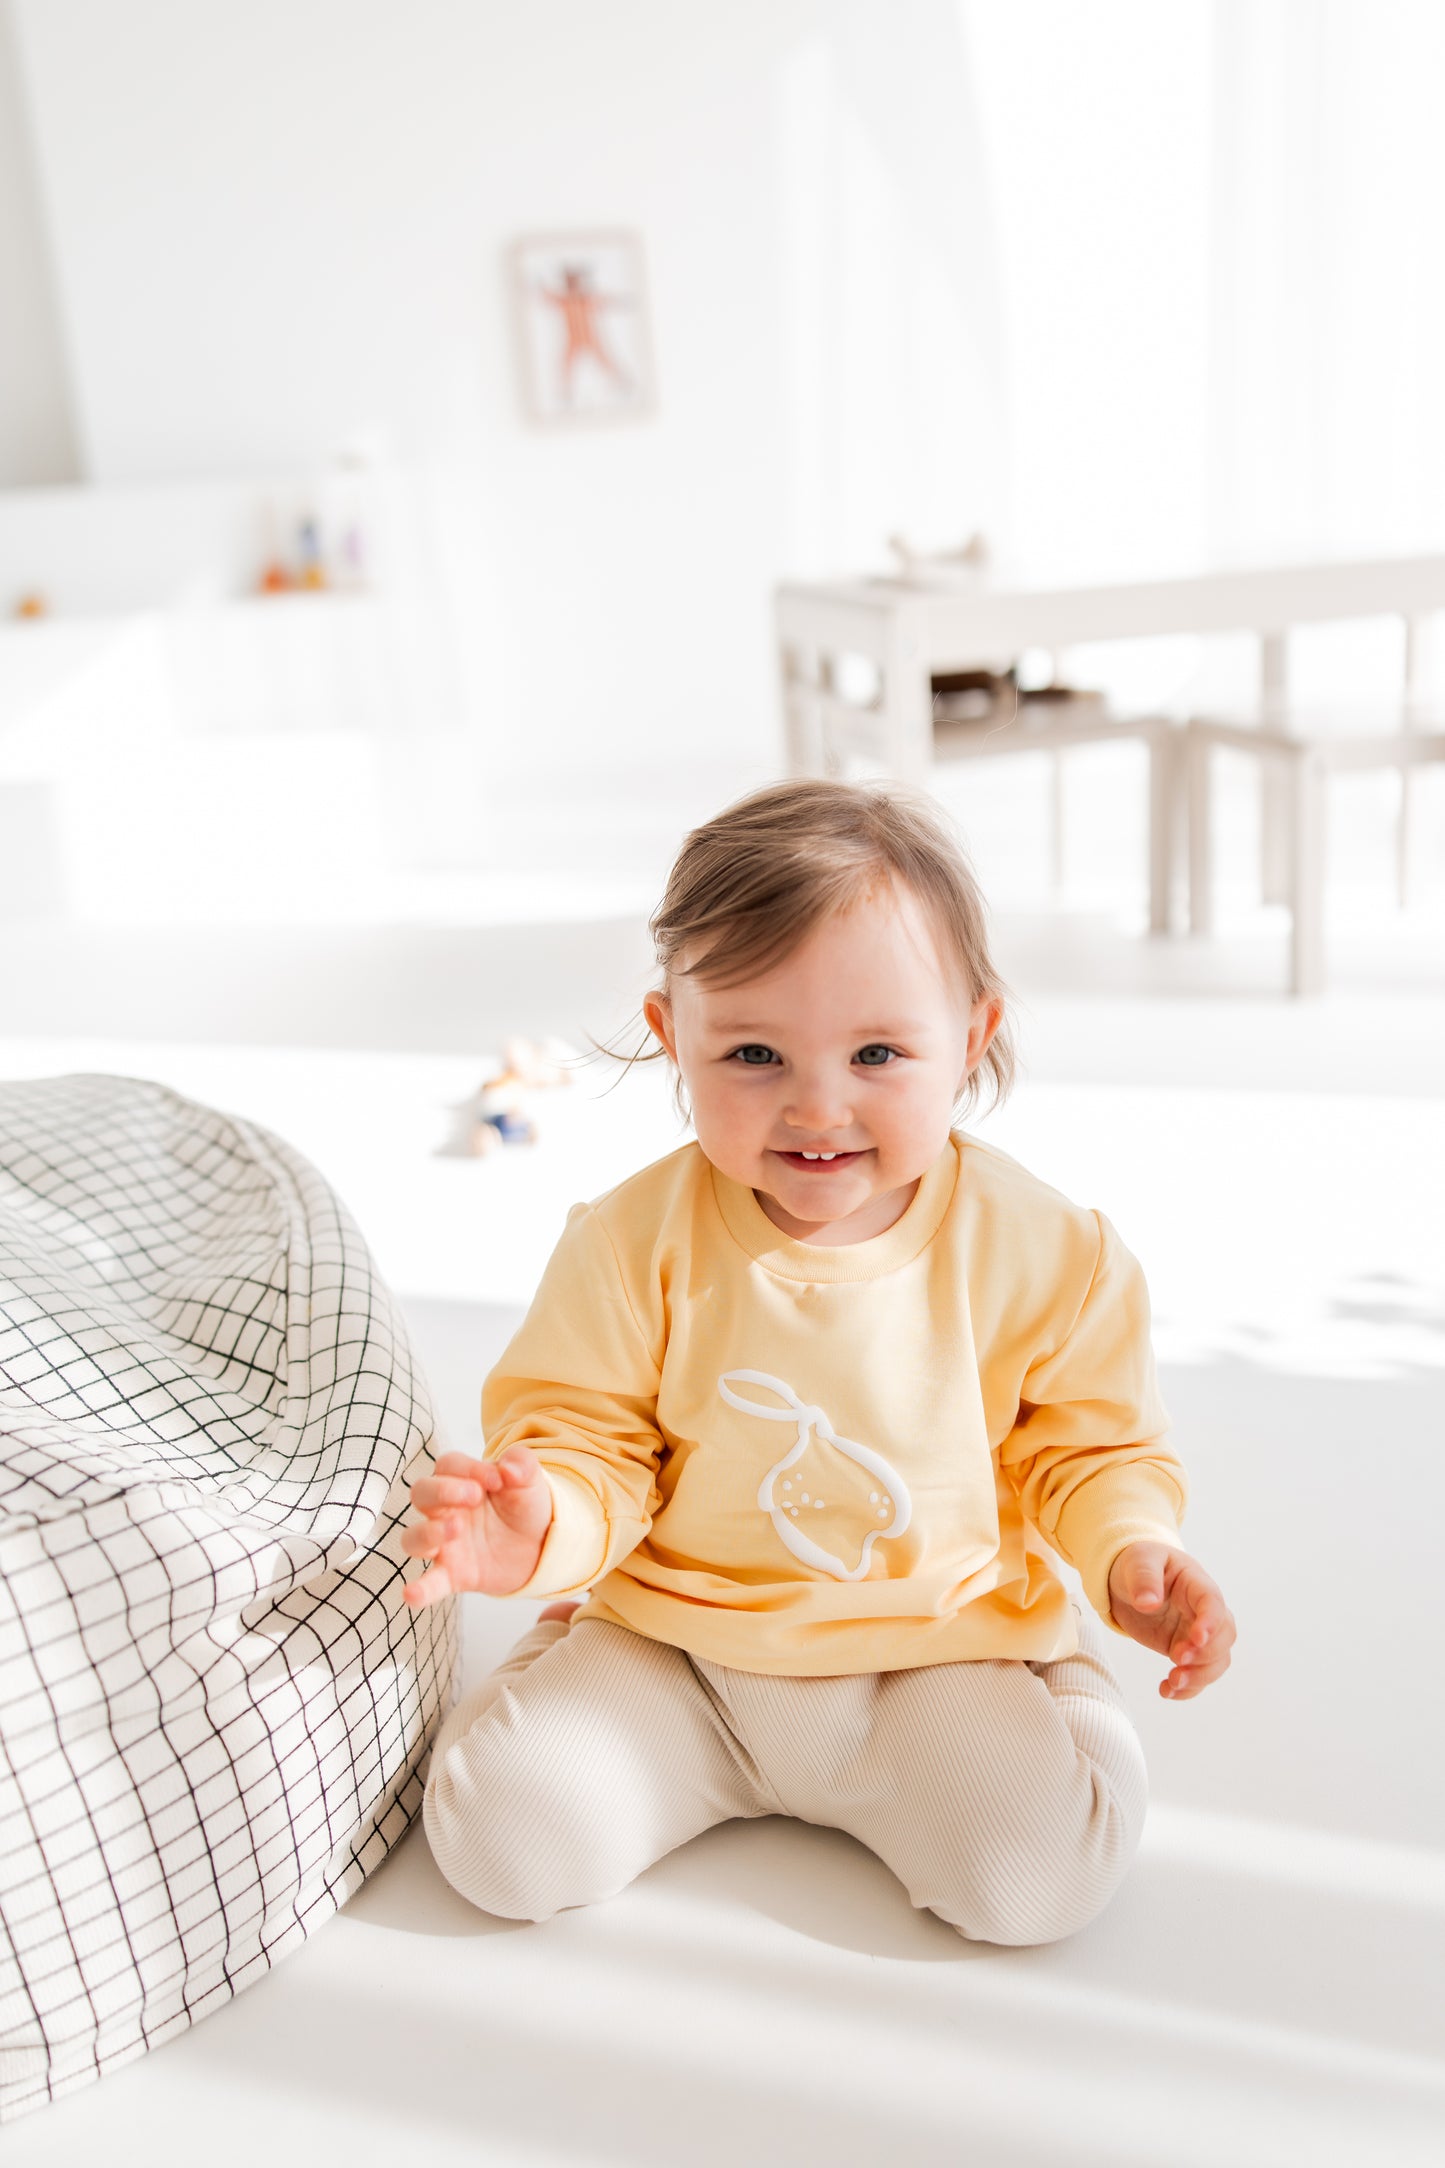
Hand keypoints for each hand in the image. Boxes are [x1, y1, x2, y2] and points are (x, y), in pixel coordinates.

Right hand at [401, 1446, 551, 1608]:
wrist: (542, 1546)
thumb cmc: (526, 1507)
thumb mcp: (530, 1480)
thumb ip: (522, 1464)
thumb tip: (508, 1469)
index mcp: (461, 1481)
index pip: (447, 1465)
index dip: (468, 1468)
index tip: (498, 1479)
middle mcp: (445, 1511)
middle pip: (420, 1493)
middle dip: (442, 1491)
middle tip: (474, 1496)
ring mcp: (445, 1544)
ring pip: (413, 1537)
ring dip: (428, 1532)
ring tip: (456, 1529)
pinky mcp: (453, 1574)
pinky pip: (430, 1583)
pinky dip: (420, 1589)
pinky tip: (413, 1594)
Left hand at [1107, 1541, 1235, 1699]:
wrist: (1128, 1580)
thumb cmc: (1139, 1563)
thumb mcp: (1138, 1561)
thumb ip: (1143, 1579)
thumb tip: (1148, 1602)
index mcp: (1195, 1582)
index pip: (1213, 1602)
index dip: (1210, 1622)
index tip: (1196, 1639)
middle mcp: (1202, 1610)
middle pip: (1225, 1636)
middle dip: (1206, 1653)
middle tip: (1177, 1658)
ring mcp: (1195, 1632)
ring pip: (1217, 1660)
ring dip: (1200, 1676)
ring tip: (1172, 1682)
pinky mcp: (1184, 1650)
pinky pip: (1197, 1674)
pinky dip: (1188, 1689)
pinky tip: (1167, 1691)